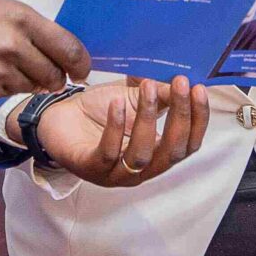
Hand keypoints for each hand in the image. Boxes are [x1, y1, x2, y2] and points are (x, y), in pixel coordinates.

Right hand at [0, 0, 89, 104]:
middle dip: (52, 78)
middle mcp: (10, 50)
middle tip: (45, 74)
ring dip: (20, 81)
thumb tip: (54, 47)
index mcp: (19, 21)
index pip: (69, 50)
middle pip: (52, 77)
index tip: (81, 70)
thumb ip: (27, 26)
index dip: (80, 64)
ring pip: (26, 89)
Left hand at [36, 76, 209, 186]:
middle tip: (181, 85)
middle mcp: (140, 170)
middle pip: (171, 152)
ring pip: (142, 155)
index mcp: (156, 154)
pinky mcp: (90, 168)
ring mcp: (115, 173)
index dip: (198, 119)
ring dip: (148, 119)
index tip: (198, 89)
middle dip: (180, 118)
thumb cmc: (98, 112)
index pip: (188, 145)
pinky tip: (118, 104)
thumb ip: (160, 94)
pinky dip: (116, 127)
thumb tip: (183, 82)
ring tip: (148, 88)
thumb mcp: (134, 98)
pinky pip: (108, 153)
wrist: (57, 118)